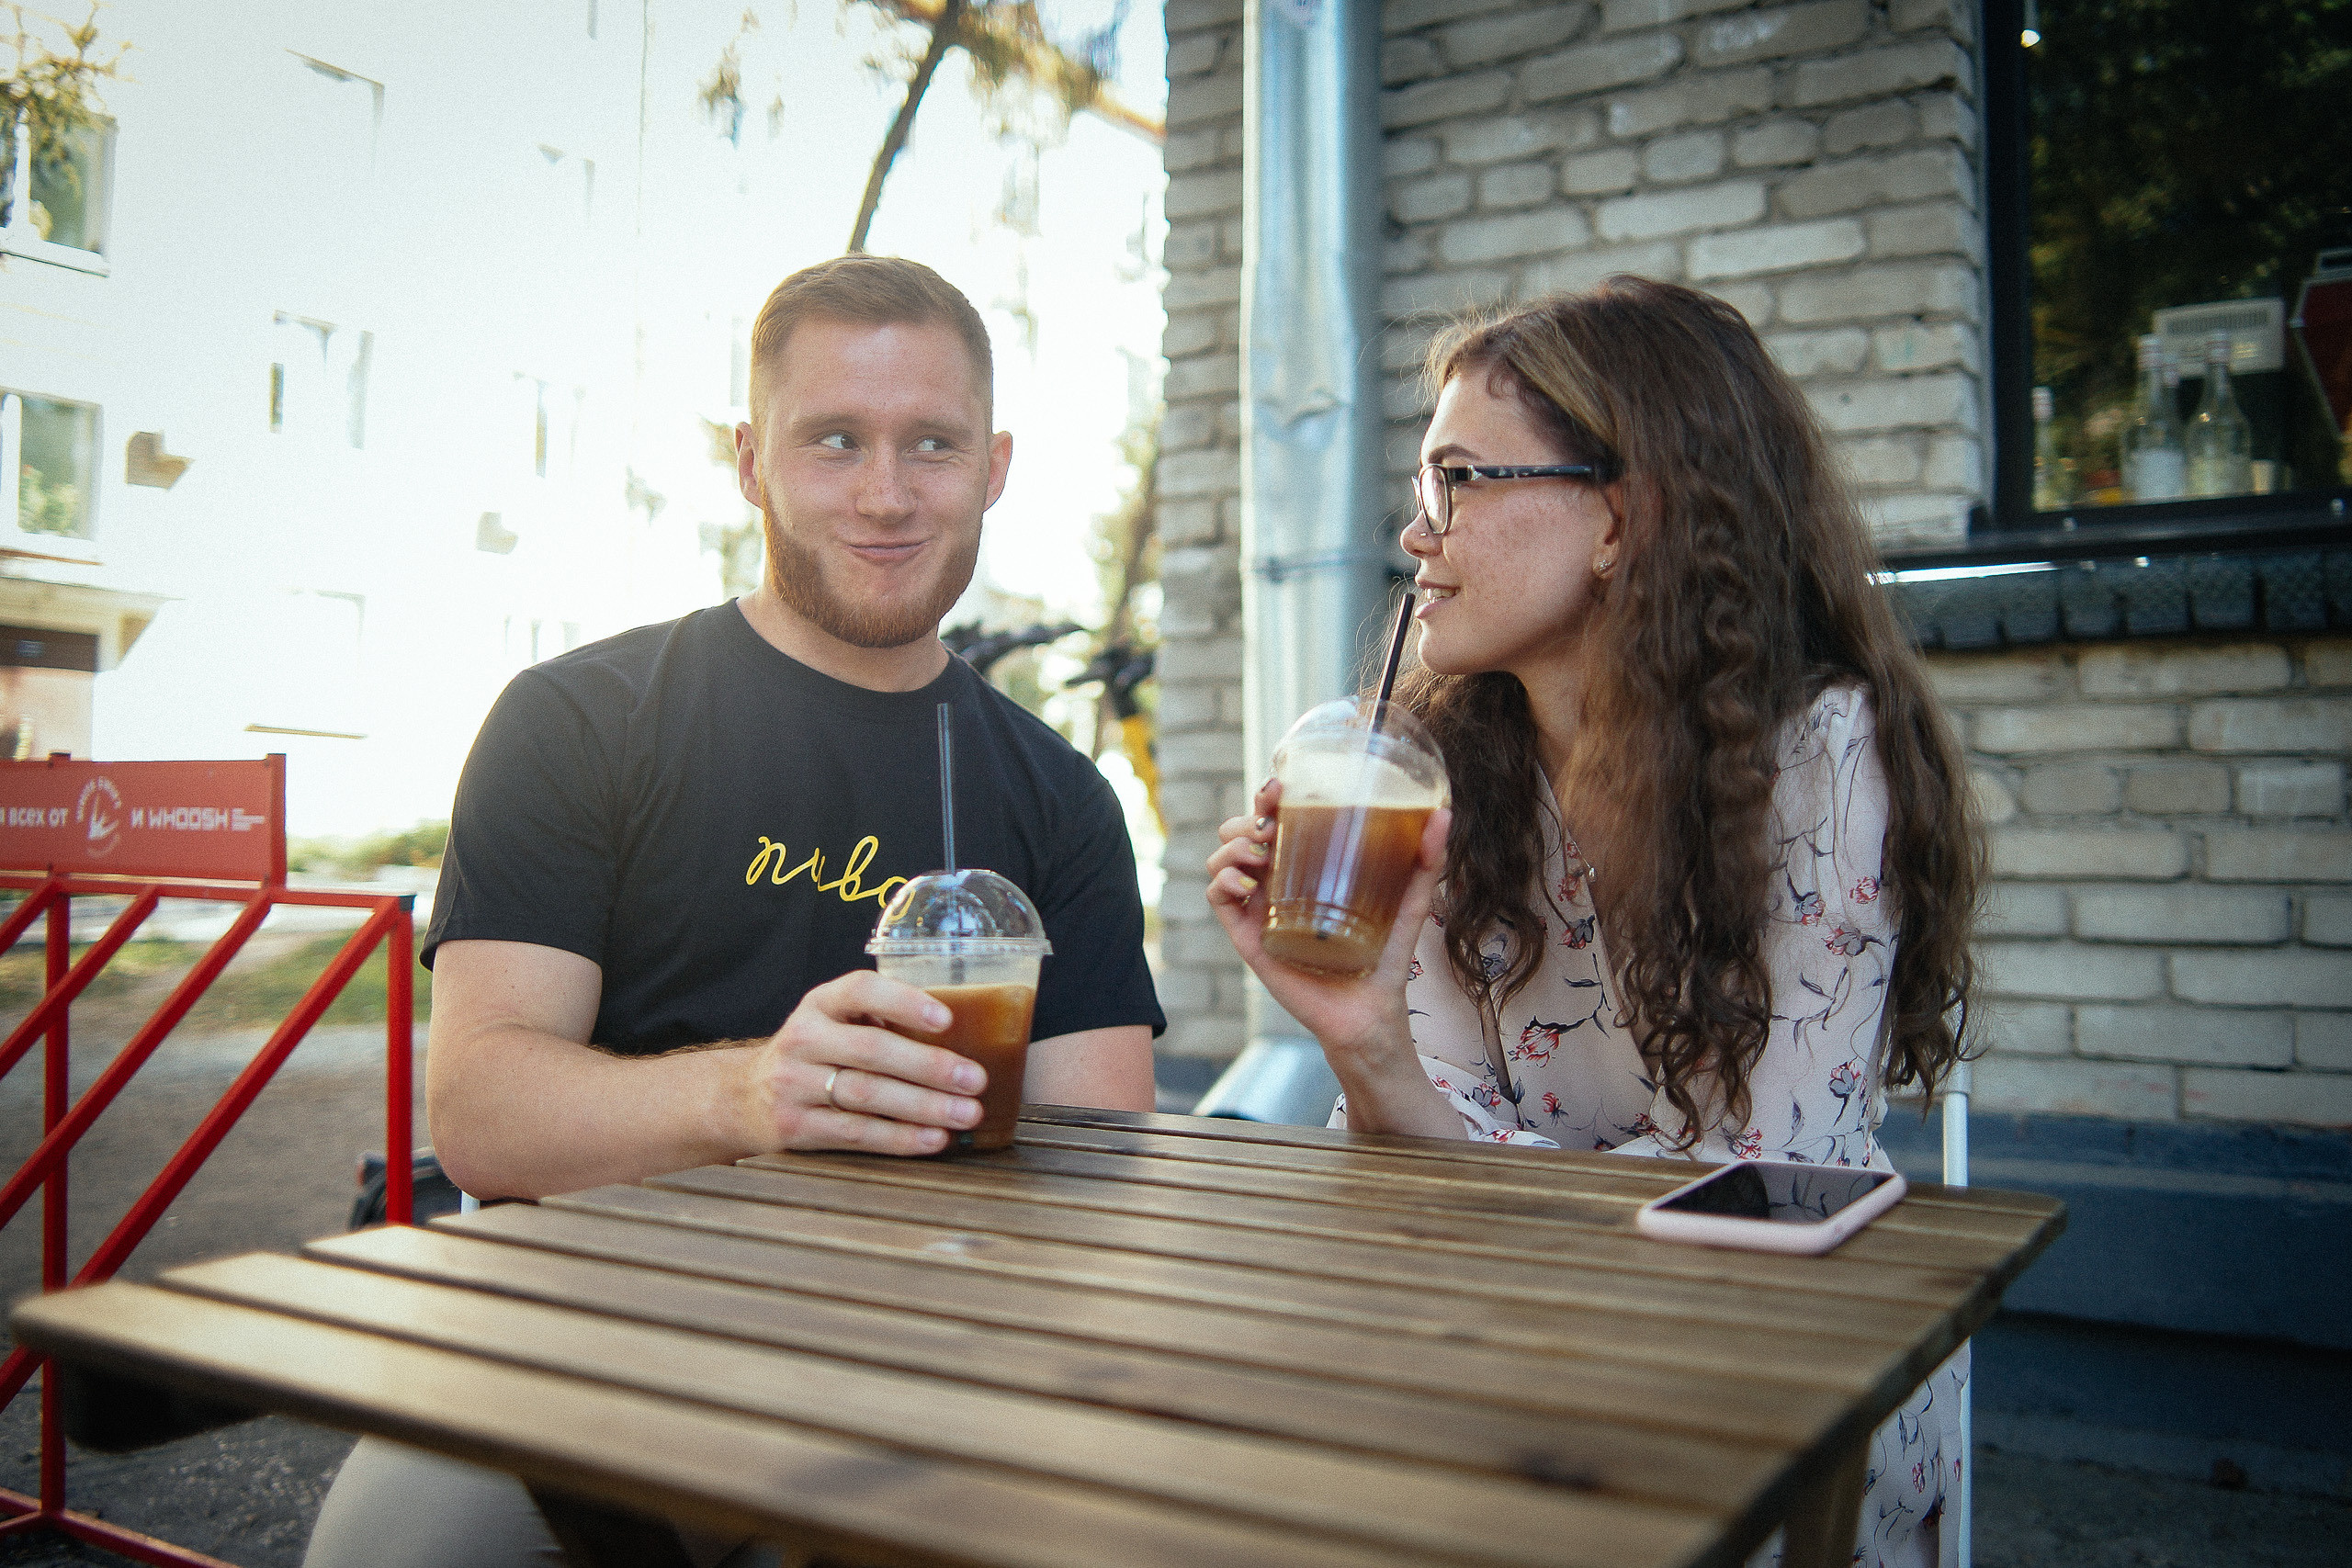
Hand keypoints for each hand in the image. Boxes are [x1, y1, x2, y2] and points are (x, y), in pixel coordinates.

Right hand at [741, 971, 987, 1155]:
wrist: (745, 1096)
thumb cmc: (816, 1053)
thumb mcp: (836, 1022)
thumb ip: (882, 1020)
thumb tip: (969, 1033)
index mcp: (821, 1003)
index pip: (861, 991)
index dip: (905, 1002)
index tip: (947, 1019)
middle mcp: (804, 1039)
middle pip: (871, 1050)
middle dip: (930, 1066)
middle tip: (974, 1079)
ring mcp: (795, 1084)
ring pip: (866, 1095)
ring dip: (923, 1106)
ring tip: (966, 1113)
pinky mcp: (795, 1127)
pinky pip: (855, 1133)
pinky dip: (899, 1137)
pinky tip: (933, 1139)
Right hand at [1204, 777, 1451, 1075]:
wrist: (1368, 1012)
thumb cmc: (1385, 957)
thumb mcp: (1409, 901)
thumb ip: (1425, 860)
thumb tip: (1443, 812)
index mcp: (1305, 866)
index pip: (1274, 818)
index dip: (1267, 795)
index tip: (1280, 787)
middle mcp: (1276, 882)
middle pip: (1238, 831)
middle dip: (1246, 818)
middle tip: (1270, 827)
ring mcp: (1258, 908)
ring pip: (1221, 858)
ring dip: (1233, 846)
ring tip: (1261, 856)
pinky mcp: (1248, 936)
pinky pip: (1217, 898)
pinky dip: (1223, 882)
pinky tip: (1249, 887)